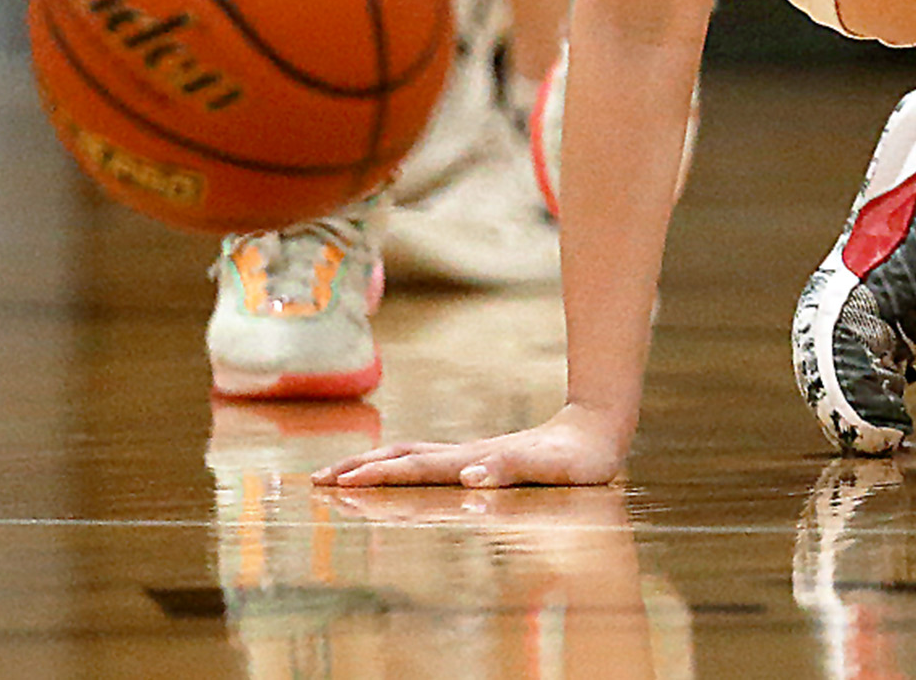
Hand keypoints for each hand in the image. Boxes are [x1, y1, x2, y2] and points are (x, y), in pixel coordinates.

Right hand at [318, 404, 625, 488]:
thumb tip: (469, 475)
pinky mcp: (481, 458)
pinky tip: (393, 471)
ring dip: (373, 464)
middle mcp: (466, 455)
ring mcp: (472, 454)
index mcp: (474, 460)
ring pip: (411, 456)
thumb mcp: (550, 469)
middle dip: (359, 468)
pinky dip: (399, 466)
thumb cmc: (576, 459)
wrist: (598, 432)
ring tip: (340, 474)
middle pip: (401, 457)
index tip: (342, 483)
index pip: (415, 468)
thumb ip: (512, 470)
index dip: (379, 476)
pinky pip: (427, 462)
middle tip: (317, 480)